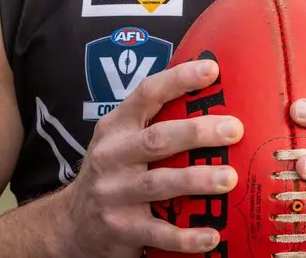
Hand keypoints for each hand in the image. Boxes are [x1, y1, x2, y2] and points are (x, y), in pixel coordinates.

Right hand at [59, 57, 244, 256]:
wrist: (71, 223)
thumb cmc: (112, 172)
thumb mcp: (121, 140)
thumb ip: (154, 122)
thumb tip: (215, 102)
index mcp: (116, 127)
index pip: (146, 94)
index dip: (178, 80)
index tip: (211, 70)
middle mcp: (112, 156)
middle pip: (157, 139)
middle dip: (197, 132)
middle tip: (234, 129)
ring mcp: (114, 193)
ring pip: (159, 184)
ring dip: (197, 180)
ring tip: (229, 178)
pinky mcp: (122, 229)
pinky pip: (158, 232)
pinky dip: (186, 236)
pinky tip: (212, 235)